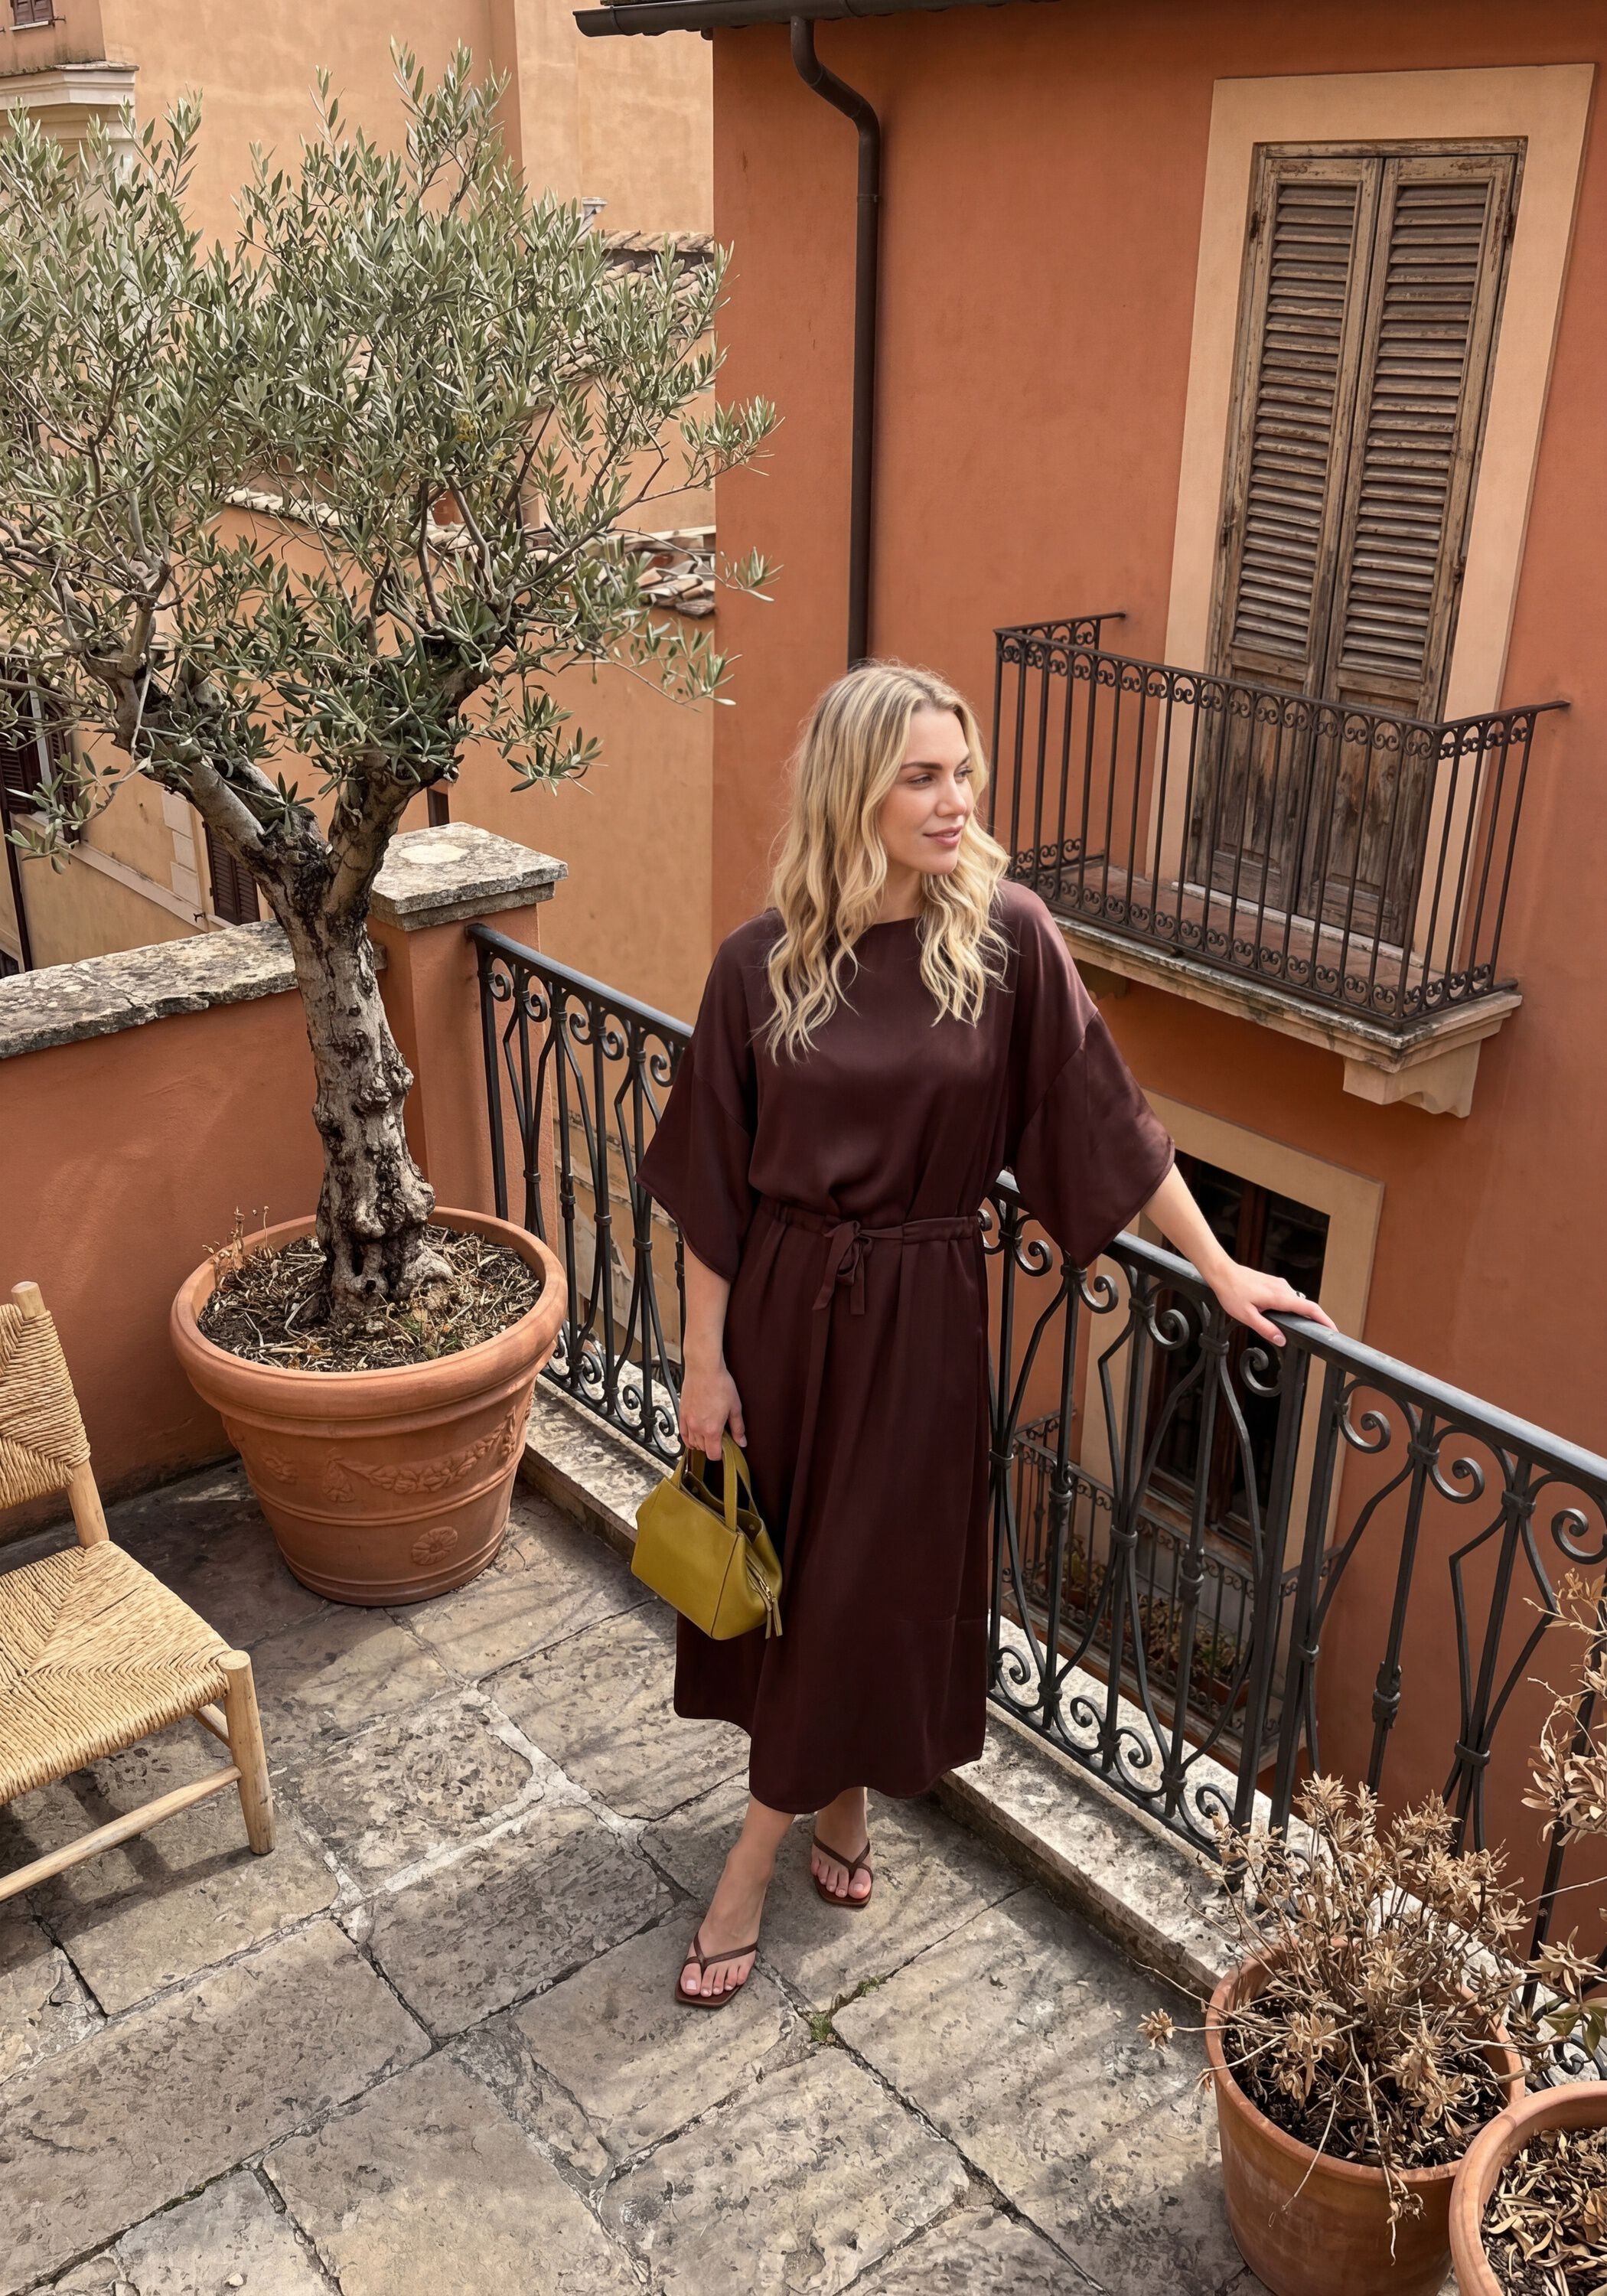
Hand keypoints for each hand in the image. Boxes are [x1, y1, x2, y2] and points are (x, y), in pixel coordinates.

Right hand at [678, 1358, 746, 1456]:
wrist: (704, 1369)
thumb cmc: (720, 1384)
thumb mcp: (735, 1407)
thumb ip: (738, 1428)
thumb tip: (741, 1441)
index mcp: (711, 1429)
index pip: (713, 1455)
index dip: (720, 1455)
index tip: (725, 1449)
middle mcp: (697, 1428)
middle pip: (702, 1449)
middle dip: (712, 1447)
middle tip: (720, 1438)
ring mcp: (687, 1421)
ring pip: (692, 1443)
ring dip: (700, 1443)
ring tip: (709, 1433)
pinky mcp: (681, 1413)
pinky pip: (682, 1433)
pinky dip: (688, 1437)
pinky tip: (695, 1433)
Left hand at [1207, 1260, 1336, 1347]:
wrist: (1222, 1272)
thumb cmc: (1232, 1292)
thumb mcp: (1246, 1316)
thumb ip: (1265, 1329)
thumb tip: (1282, 1340)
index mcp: (1280, 1297)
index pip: (1309, 1308)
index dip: (1324, 1320)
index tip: (1334, 1330)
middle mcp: (1283, 1288)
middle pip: (1306, 1306)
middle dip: (1315, 1320)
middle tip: (1320, 1334)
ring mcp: (1279, 1284)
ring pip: (1295, 1301)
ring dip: (1300, 1314)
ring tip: (1302, 1328)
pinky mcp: (1274, 1283)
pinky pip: (1287, 1297)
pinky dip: (1291, 1307)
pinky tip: (1283, 1315)